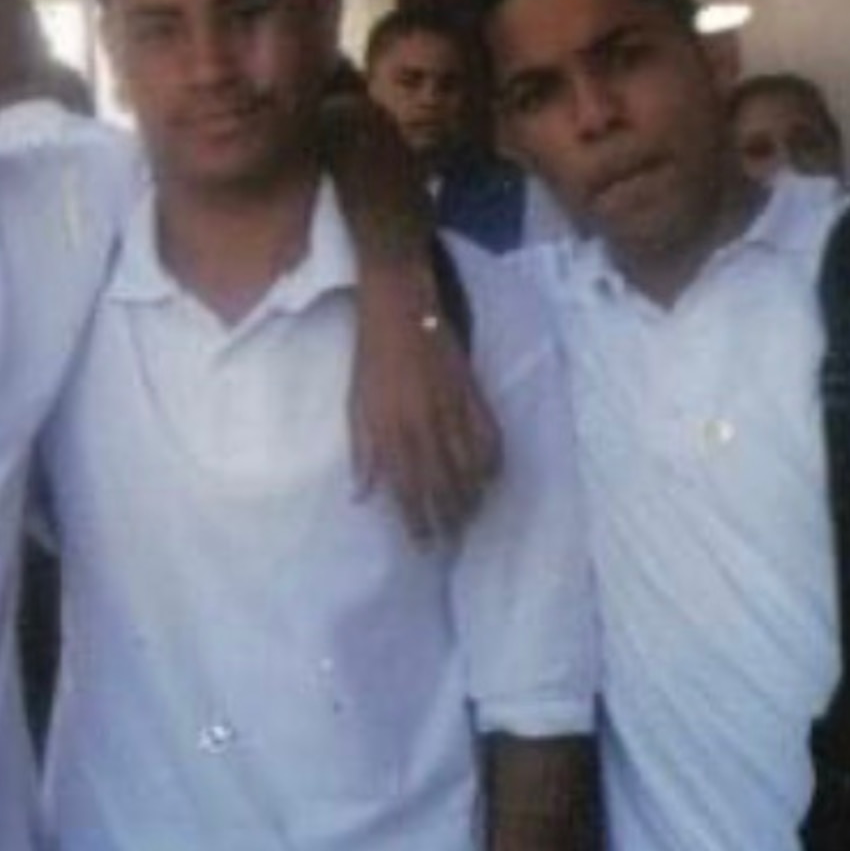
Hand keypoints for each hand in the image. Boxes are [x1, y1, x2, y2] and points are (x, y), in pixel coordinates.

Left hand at [350, 262, 502, 541]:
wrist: (399, 306)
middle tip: (451, 540)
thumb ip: (362, 451)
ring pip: (467, 467)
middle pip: (441, 485)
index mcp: (389, 430)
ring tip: (472, 518)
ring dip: (471, 497)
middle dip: (447, 518)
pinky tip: (492, 478)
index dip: (416, 521)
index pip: (407, 489)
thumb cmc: (371, 355)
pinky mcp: (471, 391)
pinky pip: (489, 436)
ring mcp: (450, 409)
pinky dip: (493, 461)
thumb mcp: (356, 403)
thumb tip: (363, 495)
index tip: (422, 544)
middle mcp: (421, 425)